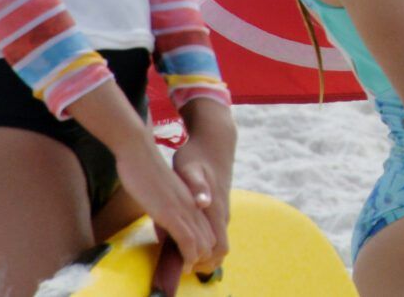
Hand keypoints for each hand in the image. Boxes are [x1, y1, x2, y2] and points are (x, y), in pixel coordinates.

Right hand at [114, 136, 220, 271]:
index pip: (208, 227)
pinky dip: (189, 255)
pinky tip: (186, 263)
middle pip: (210, 236)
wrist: (139, 151)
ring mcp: (184, 208)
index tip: (196, 256)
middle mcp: (193, 204)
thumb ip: (170, 203)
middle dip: (205, 255)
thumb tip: (165, 216)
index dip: (205, 244)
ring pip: (203, 241)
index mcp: (191, 198)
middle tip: (194, 267)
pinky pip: (188, 240)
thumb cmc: (145, 169)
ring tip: (190, 268)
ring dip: (199, 259)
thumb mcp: (163, 190)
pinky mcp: (171, 212)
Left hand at [171, 108, 236, 274]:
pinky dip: (204, 240)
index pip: (218, 246)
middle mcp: (222, 211)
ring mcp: (222, 207)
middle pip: (221, 249)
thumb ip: (197, 185)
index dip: (204, 261)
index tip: (186, 265)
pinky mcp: (218, 203)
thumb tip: (203, 202)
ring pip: (218, 239)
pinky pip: (215, 230)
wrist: (214, 139)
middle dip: (204, 262)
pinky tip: (187, 237)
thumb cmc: (197, 154)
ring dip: (204, 252)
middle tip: (181, 265)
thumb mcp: (190, 168)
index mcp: (215, 207)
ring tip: (181, 255)